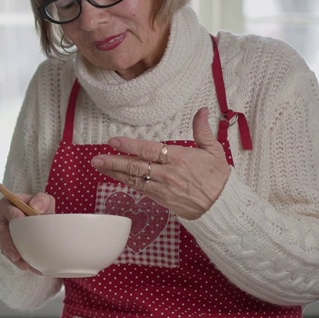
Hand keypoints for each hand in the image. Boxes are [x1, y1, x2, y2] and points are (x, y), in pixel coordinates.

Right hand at [0, 192, 54, 272]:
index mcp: (7, 206)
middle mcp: (1, 222)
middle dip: (7, 245)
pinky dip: (22, 263)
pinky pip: (13, 257)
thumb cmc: (41, 209)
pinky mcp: (9, 248)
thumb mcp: (45, 201)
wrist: (43, 223)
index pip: (7, 210)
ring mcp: (3, 237)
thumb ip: (41, 200)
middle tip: (16, 254)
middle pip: (0, 234)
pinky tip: (32, 269)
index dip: (13, 215)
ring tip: (24, 266)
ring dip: (14, 258)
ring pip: (4, 248)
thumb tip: (35, 208)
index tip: (21, 219)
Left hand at [89, 107, 230, 219]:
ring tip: (98, 166)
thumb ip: (202, 130)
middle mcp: (168, 174)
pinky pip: (140, 189)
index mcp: (180, 158)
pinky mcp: (161, 199)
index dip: (130, 146)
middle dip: (114, 161)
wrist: (222, 206)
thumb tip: (201, 110)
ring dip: (114, 172)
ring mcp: (162, 188)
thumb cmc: (218, 178)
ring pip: (134, 179)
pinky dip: (126, 182)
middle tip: (96, 158)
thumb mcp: (214, 150)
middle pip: (136, 166)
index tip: (114, 141)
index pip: (150, 150)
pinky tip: (115, 177)